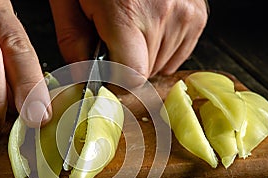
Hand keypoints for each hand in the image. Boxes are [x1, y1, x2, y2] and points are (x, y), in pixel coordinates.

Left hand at [50, 0, 207, 83]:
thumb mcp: (70, 1)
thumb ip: (73, 44)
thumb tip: (82, 77)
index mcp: (126, 13)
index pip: (132, 76)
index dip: (116, 80)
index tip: (106, 72)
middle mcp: (162, 15)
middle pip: (145, 73)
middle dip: (126, 65)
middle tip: (115, 39)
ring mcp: (184, 16)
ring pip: (161, 65)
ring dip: (145, 57)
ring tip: (133, 28)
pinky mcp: (197, 16)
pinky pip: (177, 54)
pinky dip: (162, 49)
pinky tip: (150, 28)